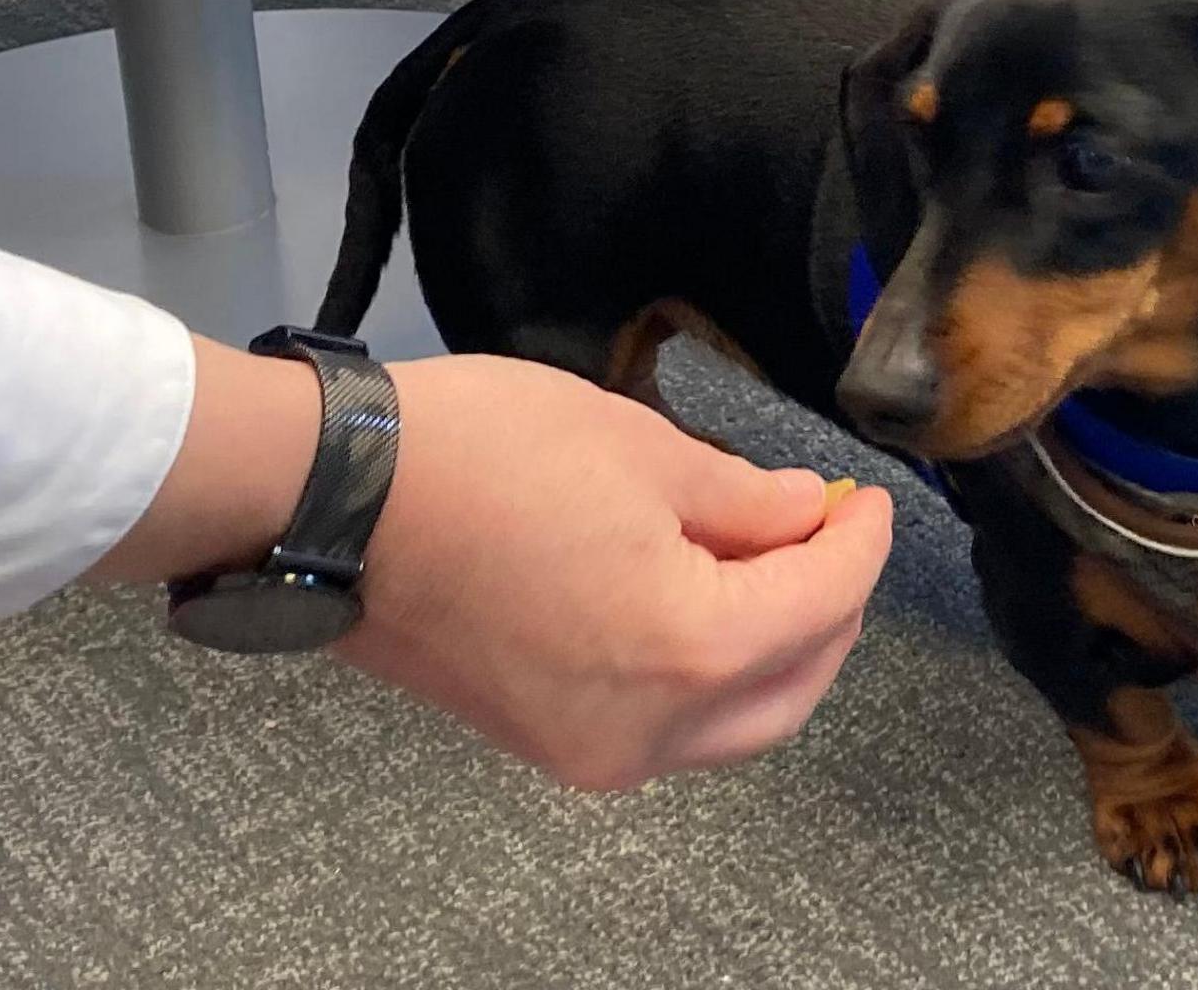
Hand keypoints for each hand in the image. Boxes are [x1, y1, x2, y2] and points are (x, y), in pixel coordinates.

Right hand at [94, 343, 892, 790]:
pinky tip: (700, 595)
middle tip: (834, 535)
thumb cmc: (478, 457)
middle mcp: (645, 728)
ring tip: (771, 558)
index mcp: (685, 649)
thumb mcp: (642, 449)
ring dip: (770, 649)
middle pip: (792, 687)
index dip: (860, 544)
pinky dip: (703, 670)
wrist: (328, 499)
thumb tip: (806, 517)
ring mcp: (588, 749)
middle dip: (830, 611)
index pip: (822, 603)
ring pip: (732, 722)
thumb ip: (746, 501)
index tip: (869, 500)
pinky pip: (664, 726)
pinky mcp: (542, 742)